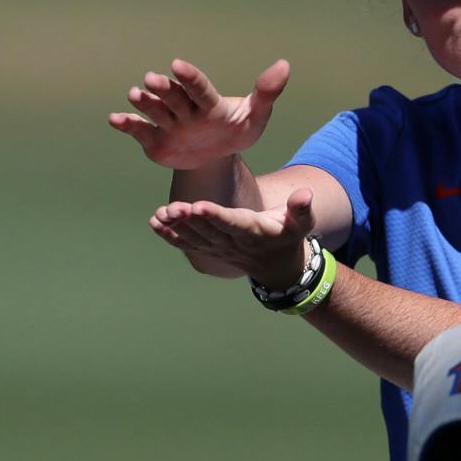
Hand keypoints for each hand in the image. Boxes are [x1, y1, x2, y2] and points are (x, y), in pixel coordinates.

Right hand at [109, 58, 289, 169]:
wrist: (216, 155)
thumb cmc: (236, 130)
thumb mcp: (256, 116)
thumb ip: (266, 93)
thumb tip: (285, 65)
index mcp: (209, 103)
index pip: (200, 88)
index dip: (190, 78)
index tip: (178, 65)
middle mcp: (184, 109)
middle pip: (173, 97)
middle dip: (163, 88)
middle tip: (152, 79)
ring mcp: (168, 124)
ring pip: (155, 111)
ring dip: (144, 103)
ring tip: (135, 94)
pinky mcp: (154, 141)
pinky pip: (140, 131)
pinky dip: (127, 125)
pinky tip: (115, 119)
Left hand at [150, 186, 317, 287]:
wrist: (278, 267)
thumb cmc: (288, 236)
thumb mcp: (301, 223)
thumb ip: (302, 209)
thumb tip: (305, 193)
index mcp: (254, 233)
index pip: (233, 223)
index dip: (216, 216)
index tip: (199, 206)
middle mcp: (234, 243)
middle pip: (209, 230)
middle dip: (190, 219)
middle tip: (174, 207)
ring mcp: (220, 249)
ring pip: (196, 238)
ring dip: (177, 226)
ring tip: (162, 213)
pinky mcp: (210, 250)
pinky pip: (188, 244)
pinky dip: (171, 236)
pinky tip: (155, 223)